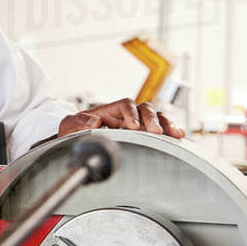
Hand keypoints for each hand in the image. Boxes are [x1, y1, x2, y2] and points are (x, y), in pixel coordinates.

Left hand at [59, 97, 184, 138]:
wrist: (73, 141)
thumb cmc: (71, 133)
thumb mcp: (68, 127)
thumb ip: (77, 123)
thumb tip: (94, 122)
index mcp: (108, 111)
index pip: (124, 105)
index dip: (131, 114)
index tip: (133, 126)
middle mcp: (124, 115)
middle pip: (144, 109)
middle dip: (152, 119)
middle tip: (156, 132)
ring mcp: (135, 124)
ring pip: (155, 118)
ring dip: (165, 124)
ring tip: (174, 134)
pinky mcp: (141, 135)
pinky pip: (159, 129)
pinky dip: (169, 132)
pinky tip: (178, 137)